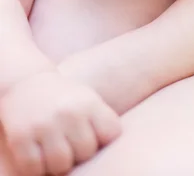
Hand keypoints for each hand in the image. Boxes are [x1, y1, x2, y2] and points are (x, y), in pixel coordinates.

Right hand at [0, 70, 120, 174]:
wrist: (27, 83)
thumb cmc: (65, 100)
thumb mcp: (88, 100)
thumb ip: (102, 122)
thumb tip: (114, 150)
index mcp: (88, 102)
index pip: (111, 134)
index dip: (102, 139)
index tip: (93, 134)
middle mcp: (68, 112)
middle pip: (86, 152)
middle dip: (79, 152)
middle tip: (70, 142)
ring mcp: (43, 125)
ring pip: (61, 165)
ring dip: (57, 162)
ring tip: (54, 148)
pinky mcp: (20, 137)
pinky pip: (34, 169)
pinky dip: (36, 167)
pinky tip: (38, 152)